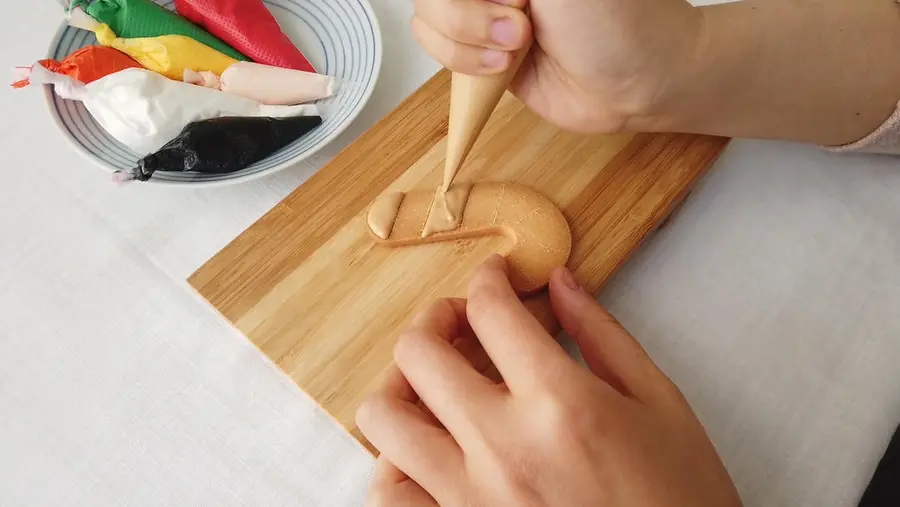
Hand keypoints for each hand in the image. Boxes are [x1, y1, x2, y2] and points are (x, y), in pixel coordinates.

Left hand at [356, 254, 743, 506]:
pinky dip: (392, 459)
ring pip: (384, 417)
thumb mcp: (662, 406)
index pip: (492, 310)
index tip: (494, 277)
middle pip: (419, 352)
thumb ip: (604, 336)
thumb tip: (561, 285)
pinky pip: (387, 491)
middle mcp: (504, 446)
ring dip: (400, 384)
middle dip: (435, 317)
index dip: (488, 277)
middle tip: (460, 320)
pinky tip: (424, 448)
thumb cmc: (681, 501)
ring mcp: (470, 497)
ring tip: (432, 382)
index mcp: (561, 403)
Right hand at [410, 0, 703, 132]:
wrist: (638, 85)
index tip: (505, 1)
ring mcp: (485, 11)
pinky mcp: (481, 50)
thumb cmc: (618, 23)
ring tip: (516, 48)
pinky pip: (440, 50)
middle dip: (465, 14)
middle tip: (518, 24)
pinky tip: (503, 67)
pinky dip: (463, 62)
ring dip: (465, 41)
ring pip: (428, 17)